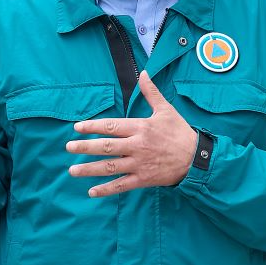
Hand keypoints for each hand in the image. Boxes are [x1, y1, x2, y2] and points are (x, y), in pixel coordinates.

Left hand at [66, 70, 196, 196]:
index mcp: (140, 127)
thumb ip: (151, 92)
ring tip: (72, 170)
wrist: (197, 158)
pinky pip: (122, 185)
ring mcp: (139, 164)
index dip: (92, 127)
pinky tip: (91, 192)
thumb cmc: (180, 132)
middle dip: (85, 147)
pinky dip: (106, 189)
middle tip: (68, 148)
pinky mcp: (144, 179)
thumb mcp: (166, 110)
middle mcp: (137, 146)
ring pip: (110, 167)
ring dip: (89, 169)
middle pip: (105, 146)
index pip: (111, 126)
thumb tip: (144, 72)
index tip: (77, 128)